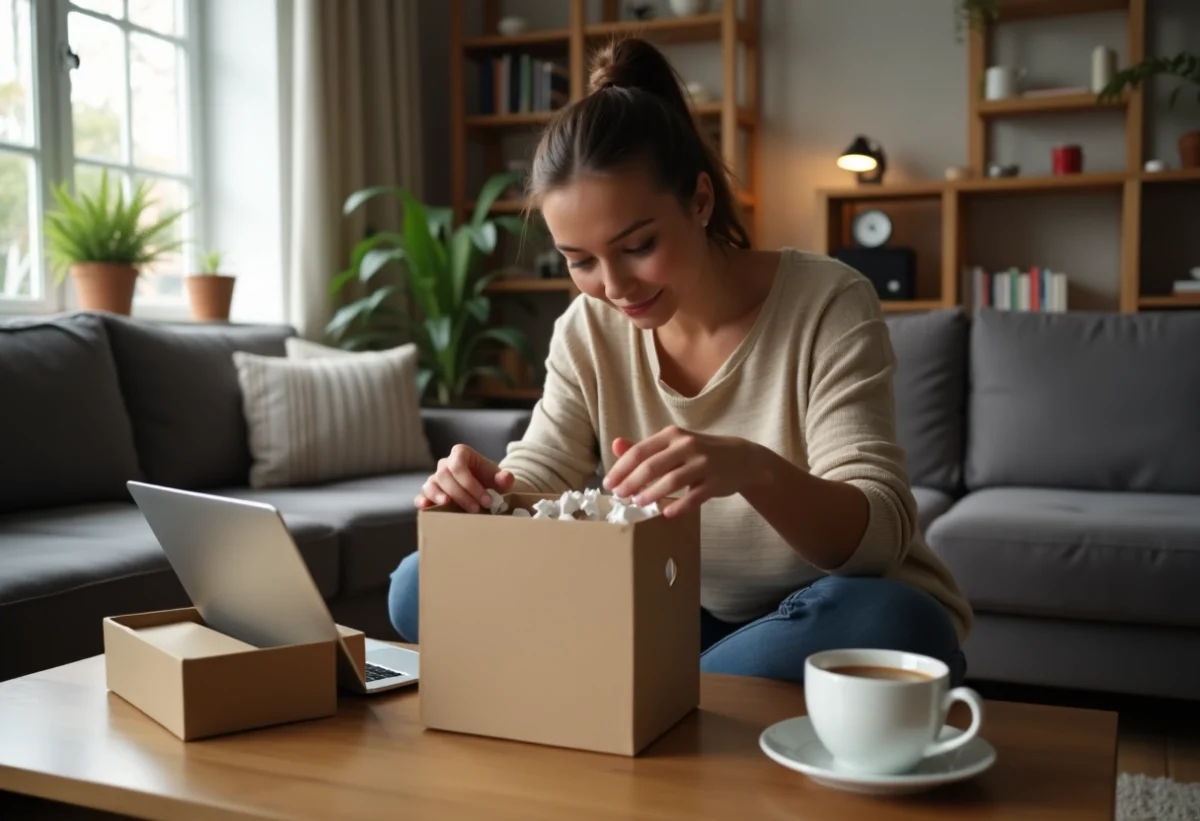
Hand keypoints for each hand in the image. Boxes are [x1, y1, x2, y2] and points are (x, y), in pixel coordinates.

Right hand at [416, 444, 514, 513]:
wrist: (482, 487)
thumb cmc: (488, 480)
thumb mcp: (499, 478)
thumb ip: (504, 478)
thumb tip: (505, 478)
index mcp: (460, 454)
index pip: (459, 465)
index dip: (471, 484)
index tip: (487, 500)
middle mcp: (445, 464)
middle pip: (445, 476)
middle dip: (461, 494)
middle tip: (476, 509)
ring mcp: (435, 477)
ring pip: (431, 483)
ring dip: (439, 495)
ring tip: (448, 505)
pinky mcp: (429, 491)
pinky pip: (422, 494)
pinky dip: (422, 500)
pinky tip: (426, 506)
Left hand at [602, 426, 764, 517]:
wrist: (742, 459)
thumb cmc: (699, 452)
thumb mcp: (673, 445)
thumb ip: (645, 448)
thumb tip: (615, 445)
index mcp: (672, 435)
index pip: (640, 452)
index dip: (621, 469)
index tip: (608, 484)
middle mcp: (687, 446)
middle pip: (652, 466)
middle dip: (632, 483)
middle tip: (620, 497)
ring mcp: (703, 463)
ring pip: (672, 481)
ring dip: (652, 494)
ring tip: (638, 503)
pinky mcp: (716, 482)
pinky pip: (694, 497)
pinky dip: (679, 506)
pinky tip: (666, 513)